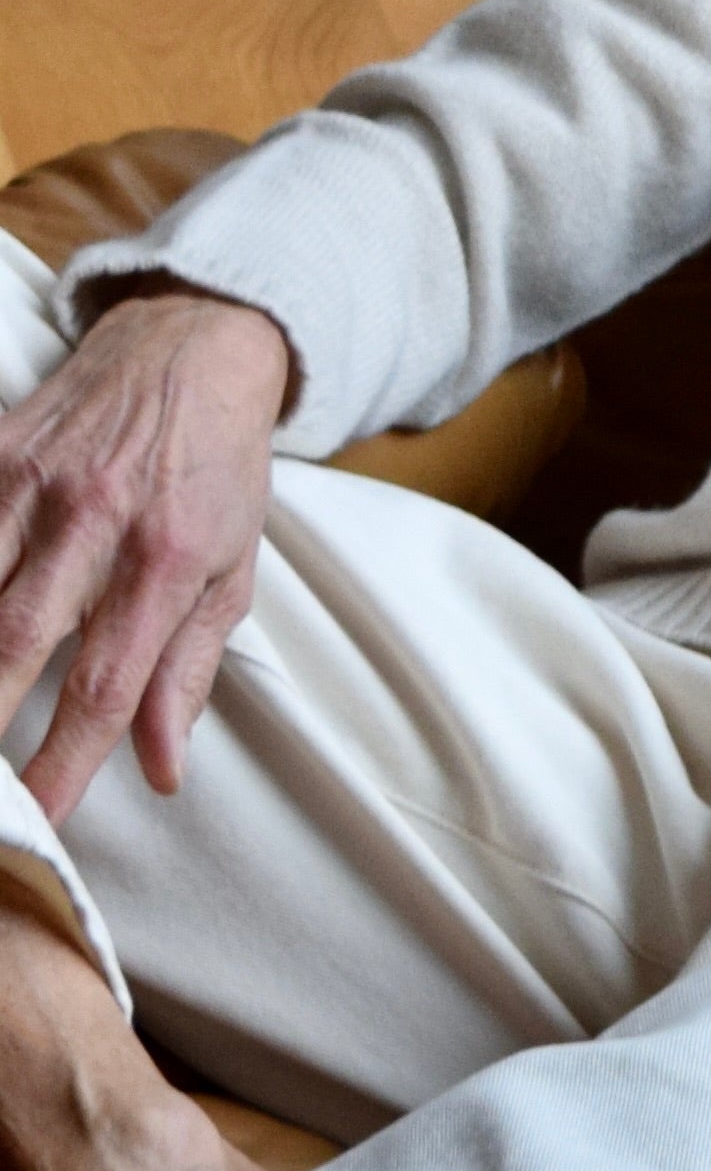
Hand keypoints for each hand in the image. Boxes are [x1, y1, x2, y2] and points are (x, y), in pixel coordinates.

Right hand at [0, 287, 293, 825]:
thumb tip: (160, 769)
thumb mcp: (230, 572)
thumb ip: (187, 674)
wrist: (195, 349)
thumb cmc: (217, 472)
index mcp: (163, 562)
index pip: (107, 685)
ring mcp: (35, 484)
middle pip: (19, 640)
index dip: (66, 762)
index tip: (41, 821)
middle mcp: (95, 522)